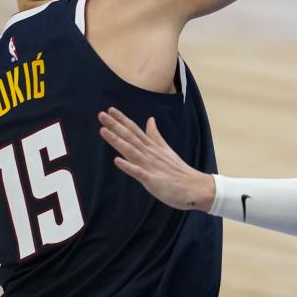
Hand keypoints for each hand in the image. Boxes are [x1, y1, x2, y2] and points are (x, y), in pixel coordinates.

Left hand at [98, 108, 215, 211]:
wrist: (195, 187)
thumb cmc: (179, 171)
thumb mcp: (166, 149)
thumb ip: (156, 136)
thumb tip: (150, 120)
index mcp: (153, 147)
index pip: (135, 130)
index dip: (122, 120)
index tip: (109, 110)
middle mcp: (150, 153)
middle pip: (130, 137)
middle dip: (115, 125)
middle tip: (101, 114)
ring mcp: (151, 166)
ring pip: (131, 151)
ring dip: (117, 141)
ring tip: (103, 131)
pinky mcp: (152, 180)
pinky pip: (138, 172)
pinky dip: (128, 166)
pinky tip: (117, 160)